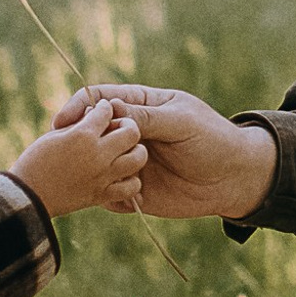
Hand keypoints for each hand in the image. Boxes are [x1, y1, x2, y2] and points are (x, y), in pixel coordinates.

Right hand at [11, 99, 147, 218]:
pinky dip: (130, 181)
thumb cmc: (35, 161)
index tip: (101, 111)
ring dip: (134, 151)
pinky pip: (131, 187)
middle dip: (125, 125)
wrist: (27, 197)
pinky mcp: (103, 195)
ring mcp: (103, 175)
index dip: (104, 108)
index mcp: (82, 134)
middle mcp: (97, 154)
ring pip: (138, 157)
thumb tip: (96, 113)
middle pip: (130, 130)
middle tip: (115, 131)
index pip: (107, 110)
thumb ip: (79, 124)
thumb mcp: (55, 135)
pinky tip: (122, 176)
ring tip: (123, 153)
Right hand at [53, 82, 276, 221]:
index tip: (61, 123)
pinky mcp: (133, 188)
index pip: (99, 99)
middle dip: (77, 141)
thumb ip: (147, 117)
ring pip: (96, 163)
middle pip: (91, 132)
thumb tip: (109, 108)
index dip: (78, 108)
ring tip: (87, 177)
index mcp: (140, 105)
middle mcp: (129, 132)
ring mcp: (129, 160)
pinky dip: (103, 194)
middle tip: (67, 154)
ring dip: (89, 169)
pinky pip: (108, 191)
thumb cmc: (212, 140)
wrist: (234, 179)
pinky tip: (105, 196)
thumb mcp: (181, 122)